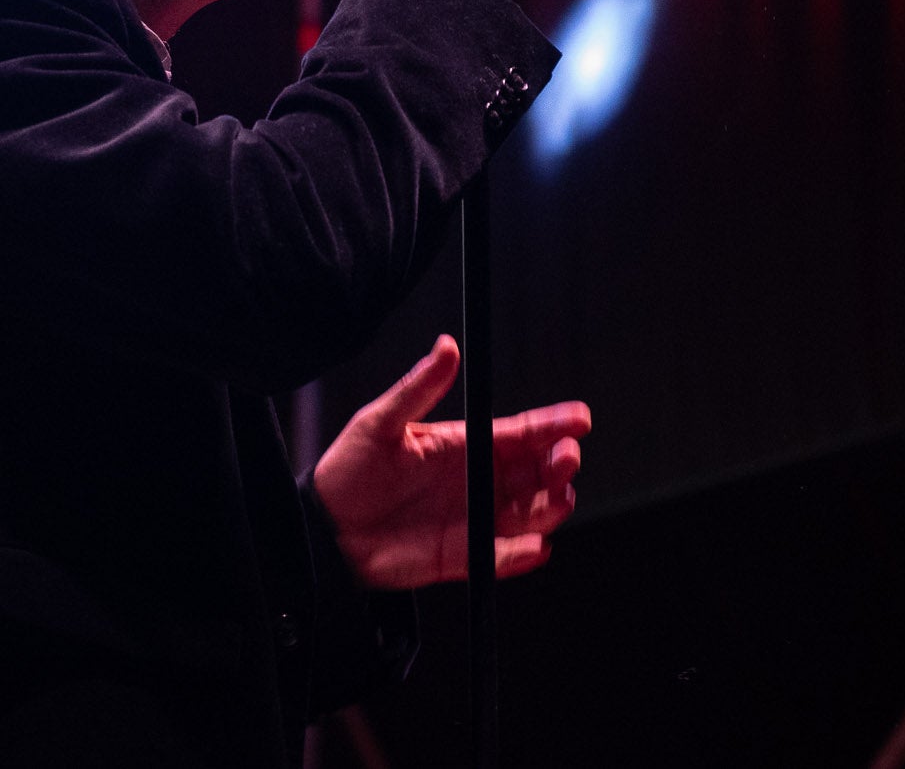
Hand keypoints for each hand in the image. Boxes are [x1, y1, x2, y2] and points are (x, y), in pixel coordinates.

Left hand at [312, 334, 590, 589]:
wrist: (325, 528)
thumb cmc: (349, 470)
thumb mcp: (380, 423)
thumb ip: (417, 388)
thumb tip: (446, 346)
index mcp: (465, 444)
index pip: (520, 433)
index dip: (552, 424)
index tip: (580, 418)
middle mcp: (477, 481)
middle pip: (536, 472)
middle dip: (559, 465)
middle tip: (565, 458)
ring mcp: (474, 520)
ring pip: (530, 514)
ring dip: (549, 508)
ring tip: (556, 499)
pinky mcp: (463, 557)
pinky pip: (501, 558)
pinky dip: (521, 555)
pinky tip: (534, 548)